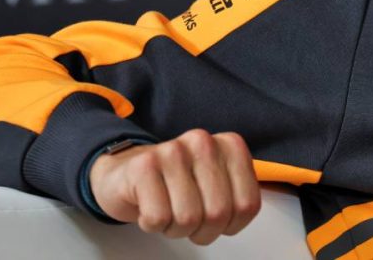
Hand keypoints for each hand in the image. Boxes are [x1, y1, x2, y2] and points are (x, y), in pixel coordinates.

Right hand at [89, 129, 261, 244]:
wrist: (125, 173)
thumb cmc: (176, 185)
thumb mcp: (218, 185)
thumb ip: (239, 195)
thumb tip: (242, 213)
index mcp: (230, 145)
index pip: (247, 205)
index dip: (231, 225)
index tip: (217, 219)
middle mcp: (203, 142)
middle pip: (218, 214)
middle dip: (202, 230)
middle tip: (188, 220)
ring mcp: (172, 151)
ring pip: (188, 218)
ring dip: (176, 228)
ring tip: (168, 211)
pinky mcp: (143, 166)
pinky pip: (157, 218)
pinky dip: (152, 224)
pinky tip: (149, 206)